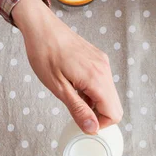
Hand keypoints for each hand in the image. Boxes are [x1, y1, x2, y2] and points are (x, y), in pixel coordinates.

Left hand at [12, 0, 122, 134]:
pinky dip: (92, 91)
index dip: (99, 124)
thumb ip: (78, 110)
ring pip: (109, 95)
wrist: (41, 26)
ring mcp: (103, 63)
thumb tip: (92, 129)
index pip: (114, 114)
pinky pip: (103, 83)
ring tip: (72, 95)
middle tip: (76, 111)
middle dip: (98, 115)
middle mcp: (105, 70)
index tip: (82, 121)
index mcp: (96, 78)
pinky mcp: (99, 59)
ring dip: (93, 103)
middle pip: (114, 106)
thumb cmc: (44, 53)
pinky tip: (74, 85)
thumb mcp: (58, 88)